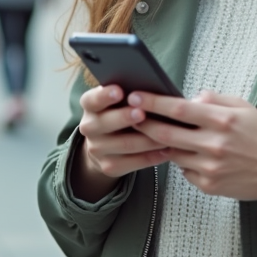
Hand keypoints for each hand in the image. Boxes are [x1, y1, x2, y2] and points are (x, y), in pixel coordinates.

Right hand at [71, 84, 170, 201]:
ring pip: (126, 144)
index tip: (119, 90)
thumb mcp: (117, 101)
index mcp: (90, 105)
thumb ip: (128, 95)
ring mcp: (97, 149)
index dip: (105, 95)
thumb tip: (149, 91)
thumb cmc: (120, 112)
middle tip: (142, 112)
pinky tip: (167, 150)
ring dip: (148, 139)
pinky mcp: (109, 166)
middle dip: (125, 117)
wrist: (105, 145)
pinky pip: (134, 162)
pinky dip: (153, 156)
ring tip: (167, 132)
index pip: (93, 99)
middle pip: (106, 122)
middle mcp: (89, 127)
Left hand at [130, 90, 256, 226]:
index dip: (153, 102)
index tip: (135, 96)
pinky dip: (183, 160)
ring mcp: (210, 167)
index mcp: (223, 121)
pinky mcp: (209, 185)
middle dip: (143, 123)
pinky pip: (185, 170)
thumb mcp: (244, 107)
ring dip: (163, 143)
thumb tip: (190, 99)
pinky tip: (192, 154)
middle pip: (166, 133)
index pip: (179, 109)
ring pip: (173, 152)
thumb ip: (215, 100)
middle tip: (129, 115)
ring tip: (159, 132)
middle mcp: (214, 145)